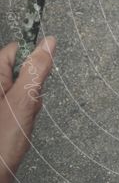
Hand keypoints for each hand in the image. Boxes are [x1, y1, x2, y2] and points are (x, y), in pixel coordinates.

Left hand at [0, 37, 55, 182]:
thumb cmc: (2, 140)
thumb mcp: (23, 100)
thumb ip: (36, 68)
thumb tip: (49, 42)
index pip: (15, 50)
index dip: (30, 61)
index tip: (36, 79)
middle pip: (19, 70)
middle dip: (31, 86)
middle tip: (25, 106)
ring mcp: (0, 100)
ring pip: (21, 89)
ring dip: (28, 103)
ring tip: (21, 120)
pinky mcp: (2, 113)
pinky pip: (17, 104)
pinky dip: (23, 113)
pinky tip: (19, 126)